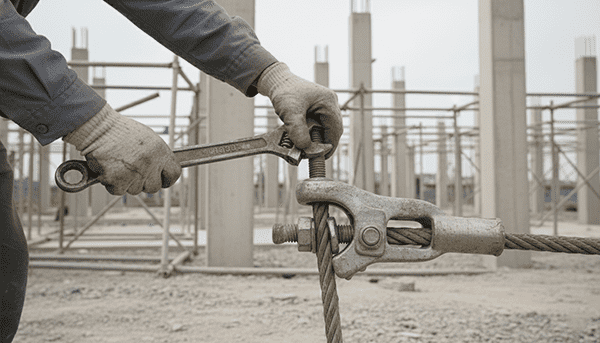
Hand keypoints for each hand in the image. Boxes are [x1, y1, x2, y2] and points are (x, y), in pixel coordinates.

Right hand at [63, 104, 180, 194]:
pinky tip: (109, 169)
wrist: (98, 127)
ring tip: (119, 164)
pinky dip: (112, 183)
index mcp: (160, 152)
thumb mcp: (147, 138)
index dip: (167, 179)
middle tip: (134, 172)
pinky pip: (118, 191)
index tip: (162, 180)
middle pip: (154, 187)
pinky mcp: (117, 180)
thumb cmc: (120, 131)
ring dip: (127, 182)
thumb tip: (162, 171)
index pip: (174, 174)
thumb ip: (157, 156)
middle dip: (145, 183)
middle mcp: (150, 164)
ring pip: (135, 190)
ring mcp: (134, 173)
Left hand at [257, 62, 342, 158]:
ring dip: (316, 139)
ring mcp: (324, 107)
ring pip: (325, 129)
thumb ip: (297, 129)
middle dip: (322, 143)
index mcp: (328, 102)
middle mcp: (330, 104)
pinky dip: (311, 134)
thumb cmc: (284, 91)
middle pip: (332, 130)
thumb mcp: (289, 111)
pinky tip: (302, 138)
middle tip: (311, 154)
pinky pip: (318, 126)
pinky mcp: (317, 110)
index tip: (321, 157)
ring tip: (305, 147)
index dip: (330, 145)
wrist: (276, 81)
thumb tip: (305, 147)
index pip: (335, 129)